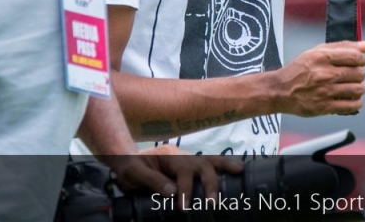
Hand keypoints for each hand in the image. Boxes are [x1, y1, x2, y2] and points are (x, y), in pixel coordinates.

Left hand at [109, 145, 241, 206]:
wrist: (125, 159)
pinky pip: (209, 165)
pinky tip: (235, 170)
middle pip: (201, 164)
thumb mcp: (134, 173)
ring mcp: (187, 160)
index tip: (185, 207)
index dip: (185, 190)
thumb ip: (152, 181)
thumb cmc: (129, 167)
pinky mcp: (189, 168)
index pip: (183, 172)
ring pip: (210, 160)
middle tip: (212, 203)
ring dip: (225, 166)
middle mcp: (181, 156)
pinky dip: (222, 167)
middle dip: (210, 183)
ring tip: (239, 171)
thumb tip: (172, 193)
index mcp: (168, 157)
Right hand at [275, 41, 364, 116]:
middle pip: (359, 73)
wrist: (280, 90)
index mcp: (322, 57)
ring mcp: (326, 91)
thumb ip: (342, 46)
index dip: (362, 59)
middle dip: (359, 73)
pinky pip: (353, 105)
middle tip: (352, 75)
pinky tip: (349, 98)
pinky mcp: (326, 107)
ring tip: (352, 86)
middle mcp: (325, 74)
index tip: (358, 62)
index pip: (355, 56)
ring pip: (359, 89)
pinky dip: (356, 102)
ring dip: (359, 87)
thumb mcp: (316, 52)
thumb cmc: (299, 69)